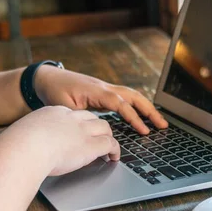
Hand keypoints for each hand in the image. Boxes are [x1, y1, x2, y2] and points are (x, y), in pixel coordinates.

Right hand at [6, 106, 119, 175]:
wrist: (25, 148)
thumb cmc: (18, 147)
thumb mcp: (23, 137)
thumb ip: (30, 141)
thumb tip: (25, 151)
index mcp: (52, 113)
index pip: (71, 115)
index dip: (78, 124)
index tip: (78, 132)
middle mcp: (70, 118)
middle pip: (91, 117)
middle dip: (96, 127)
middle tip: (98, 138)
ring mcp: (82, 130)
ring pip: (105, 127)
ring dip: (108, 137)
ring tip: (110, 149)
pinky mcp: (91, 145)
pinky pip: (110, 144)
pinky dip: (115, 150)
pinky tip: (113, 158)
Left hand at [34, 66, 167, 134]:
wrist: (48, 78)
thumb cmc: (54, 92)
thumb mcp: (62, 106)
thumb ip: (79, 117)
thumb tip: (92, 130)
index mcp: (96, 91)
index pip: (121, 103)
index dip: (133, 118)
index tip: (143, 131)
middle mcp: (104, 87)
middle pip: (134, 96)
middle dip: (150, 111)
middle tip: (163, 125)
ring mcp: (106, 89)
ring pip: (132, 96)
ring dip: (147, 108)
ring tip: (159, 123)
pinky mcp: (104, 93)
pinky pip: (125, 99)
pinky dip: (137, 107)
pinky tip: (142, 118)